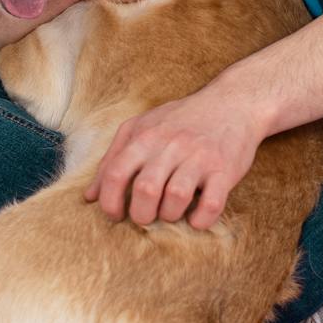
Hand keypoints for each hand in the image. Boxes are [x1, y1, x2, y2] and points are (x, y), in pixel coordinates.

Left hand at [82, 84, 261, 229]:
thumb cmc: (181, 120)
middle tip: (145, 216)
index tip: (115, 215)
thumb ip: (113, 159)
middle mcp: (170, 145)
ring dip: (169, 216)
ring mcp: (199, 157)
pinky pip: (211, 205)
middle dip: (140, 214)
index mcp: (145, 136)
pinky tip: (196, 219)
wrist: (233, 102)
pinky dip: (200, 220)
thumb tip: (89, 197)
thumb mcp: (141, 128)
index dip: (109, 201)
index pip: (115, 173)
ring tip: (170, 213)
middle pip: (145, 191)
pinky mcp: (225, 169)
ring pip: (176, 199)